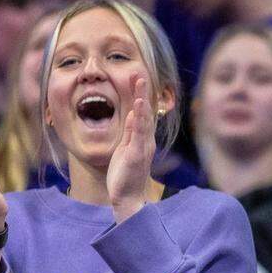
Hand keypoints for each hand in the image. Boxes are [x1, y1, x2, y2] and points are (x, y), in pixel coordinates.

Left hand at [107, 77, 156, 221]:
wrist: (128, 198)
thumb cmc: (125, 175)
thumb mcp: (125, 149)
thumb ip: (130, 132)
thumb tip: (131, 114)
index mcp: (142, 138)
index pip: (142, 113)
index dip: (140, 96)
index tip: (137, 79)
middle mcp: (146, 140)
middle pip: (145, 112)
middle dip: (142, 92)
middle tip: (139, 74)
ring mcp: (143, 146)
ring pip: (143, 119)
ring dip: (142, 100)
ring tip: (140, 84)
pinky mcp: (136, 154)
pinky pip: (138, 134)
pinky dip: (138, 119)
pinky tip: (136, 108)